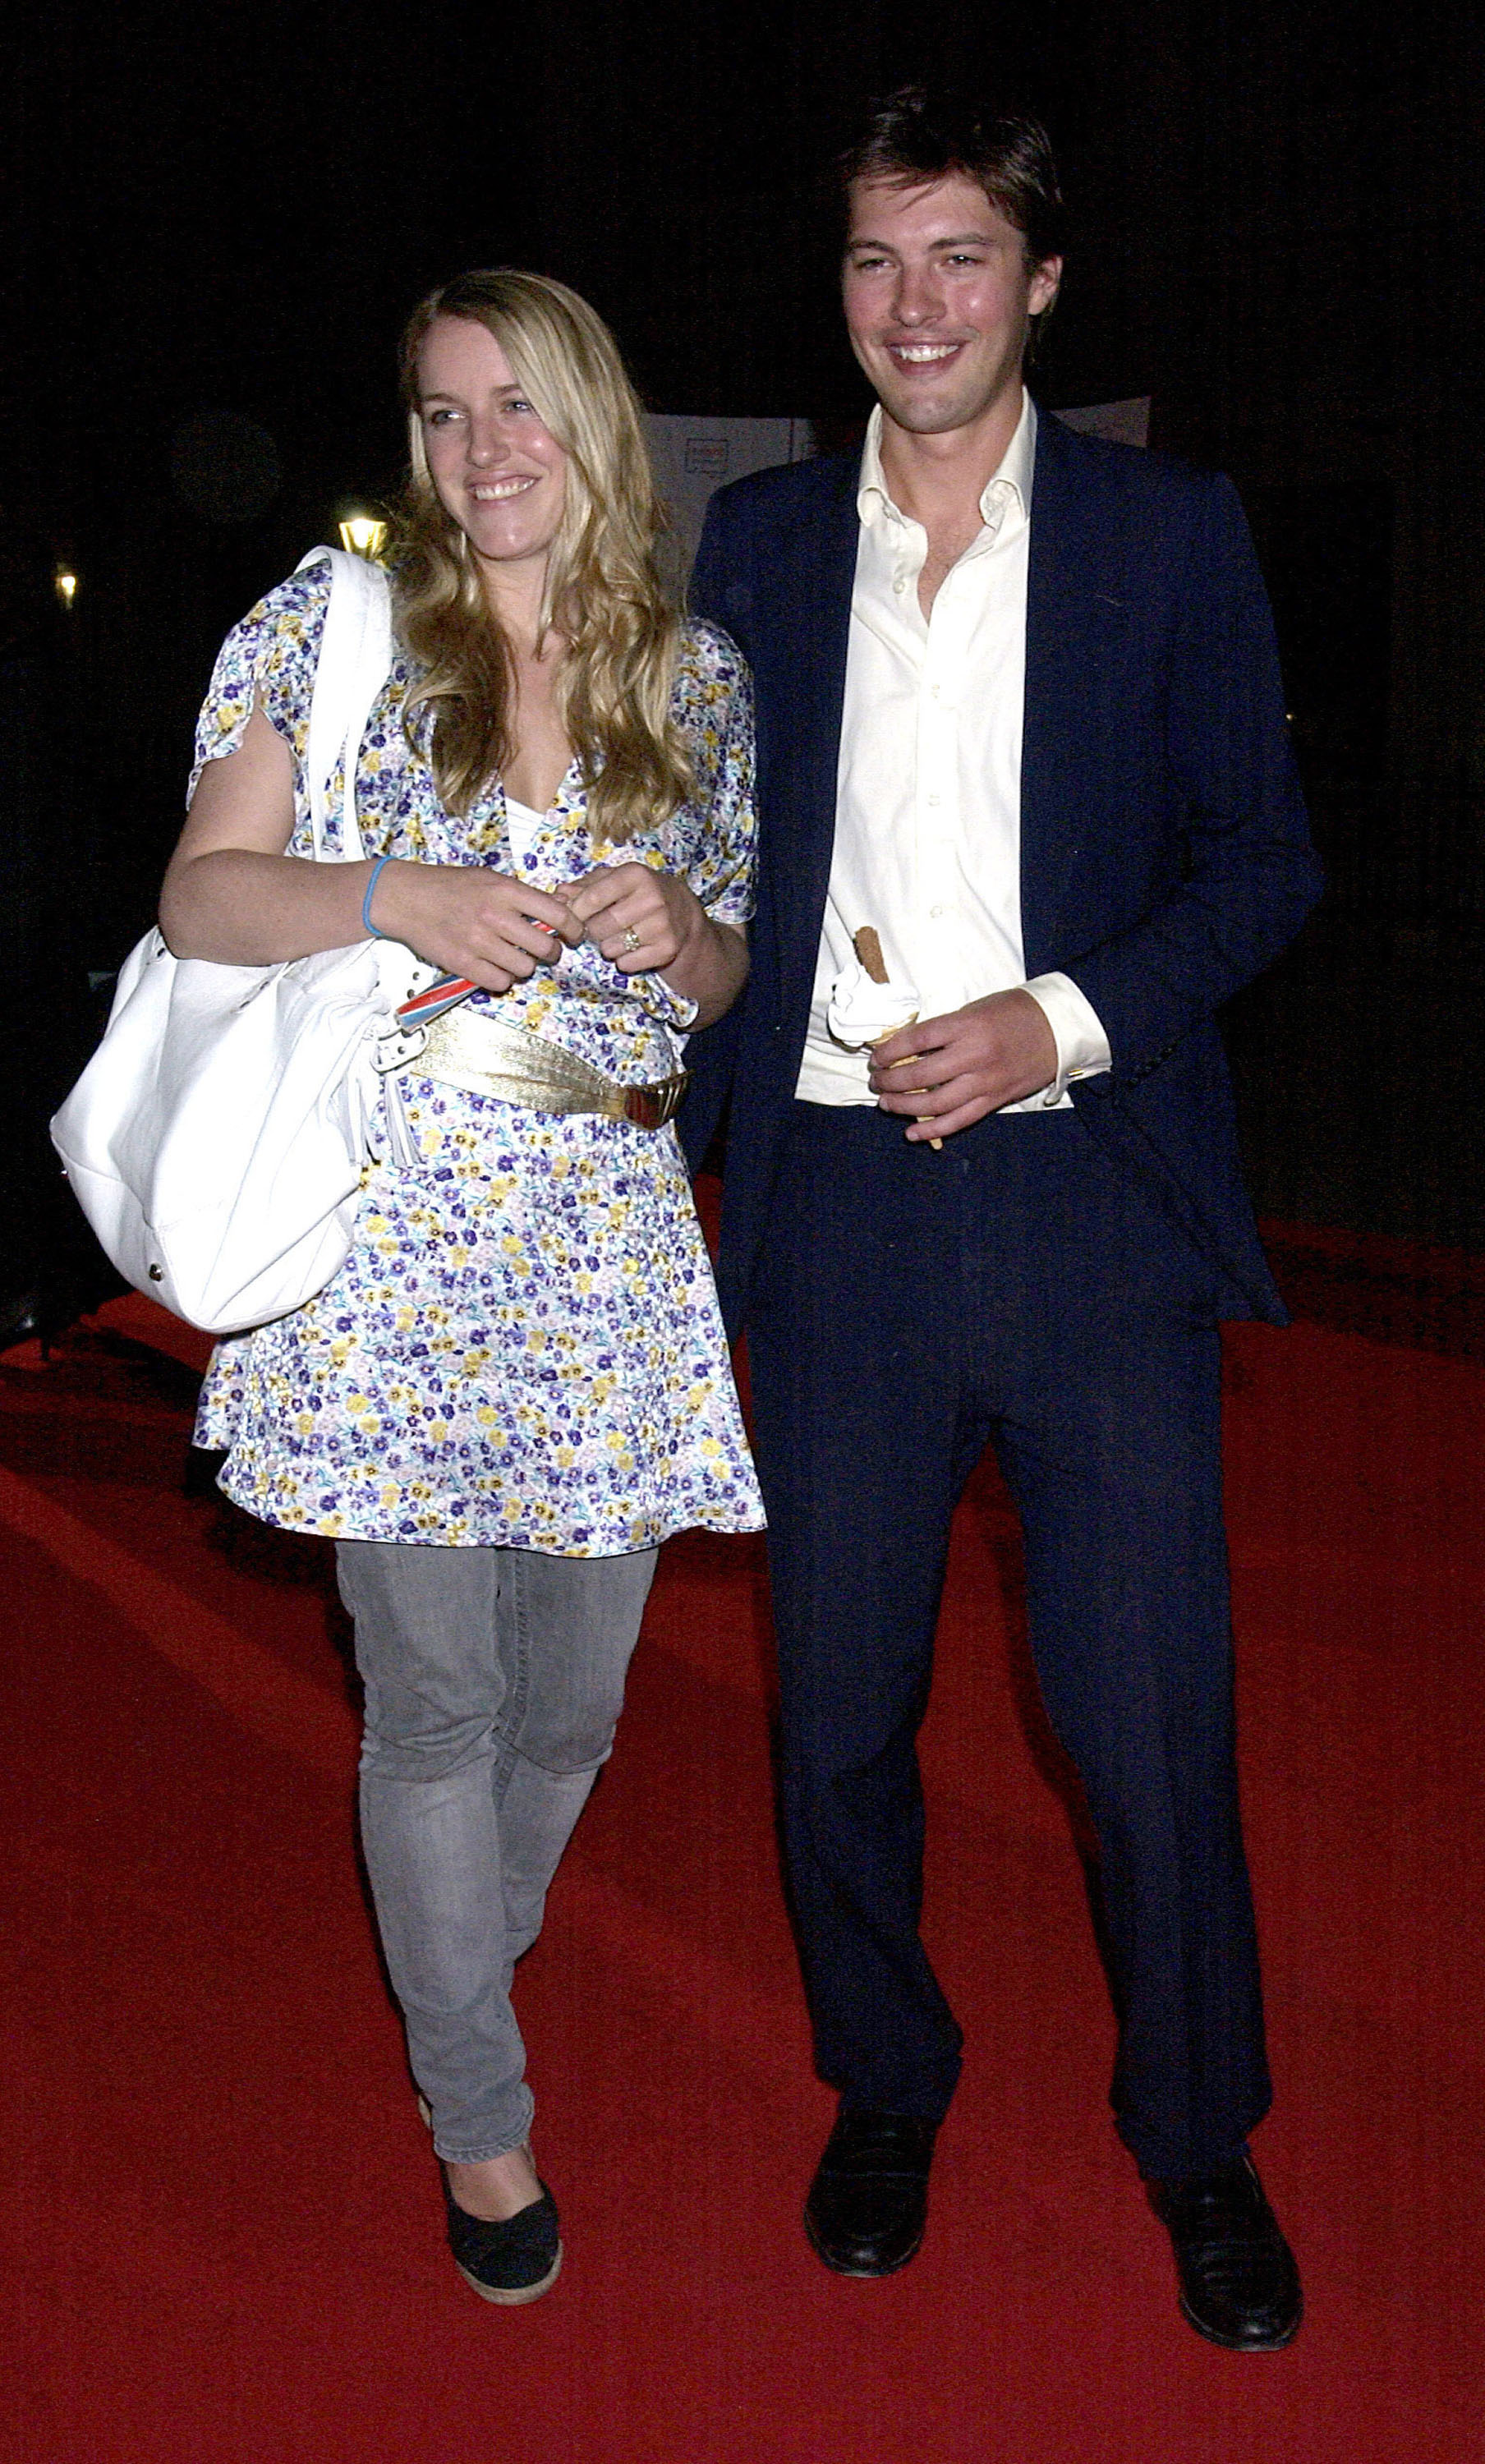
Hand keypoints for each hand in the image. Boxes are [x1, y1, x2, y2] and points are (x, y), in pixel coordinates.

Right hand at [373, 862, 581, 993]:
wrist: (405, 898)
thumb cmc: (450, 886)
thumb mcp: (489, 878)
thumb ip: (522, 895)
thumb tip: (561, 906)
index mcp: (505, 890)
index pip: (557, 914)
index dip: (573, 928)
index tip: (574, 935)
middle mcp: (495, 916)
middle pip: (544, 947)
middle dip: (550, 952)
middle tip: (545, 951)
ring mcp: (478, 941)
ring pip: (524, 968)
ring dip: (524, 966)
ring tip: (514, 957)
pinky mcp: (463, 963)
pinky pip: (500, 982)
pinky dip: (502, 979)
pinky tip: (495, 968)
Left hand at [561, 861, 706, 974]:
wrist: (683, 913)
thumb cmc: (639, 893)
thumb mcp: (614, 880)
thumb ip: (584, 886)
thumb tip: (558, 895)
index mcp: (634, 875)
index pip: (591, 899)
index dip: (574, 913)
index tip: (571, 919)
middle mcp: (651, 898)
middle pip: (598, 927)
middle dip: (591, 932)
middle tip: (598, 928)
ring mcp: (661, 925)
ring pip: (610, 948)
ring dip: (607, 947)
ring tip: (619, 936)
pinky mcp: (666, 949)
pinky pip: (626, 964)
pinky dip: (623, 961)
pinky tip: (633, 948)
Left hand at [868, 988, 1058, 1140]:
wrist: (1058, 1028)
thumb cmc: (1014, 1012)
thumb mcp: (975, 1009)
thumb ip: (945, 1030)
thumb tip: (909, 1048)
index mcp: (967, 1026)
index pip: (916, 1040)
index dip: (890, 1051)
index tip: (877, 1057)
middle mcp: (974, 1056)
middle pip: (920, 1074)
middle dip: (890, 1080)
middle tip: (877, 1081)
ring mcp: (985, 1082)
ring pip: (934, 1103)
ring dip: (904, 1106)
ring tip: (886, 1103)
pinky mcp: (995, 1101)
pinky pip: (958, 1121)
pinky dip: (932, 1130)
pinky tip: (911, 1133)